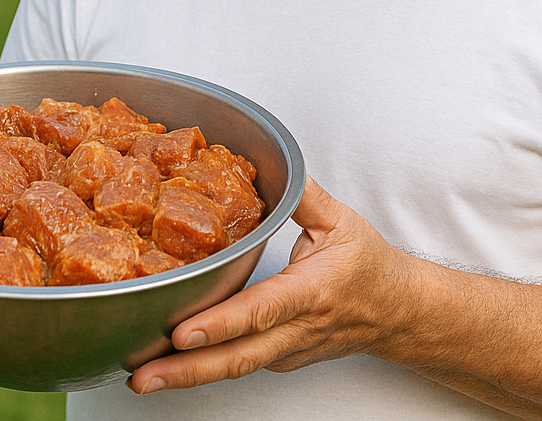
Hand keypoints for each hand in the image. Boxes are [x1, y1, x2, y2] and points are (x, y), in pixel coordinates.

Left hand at [126, 177, 418, 393]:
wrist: (400, 312)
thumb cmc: (372, 267)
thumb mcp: (343, 222)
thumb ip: (304, 195)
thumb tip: (276, 163)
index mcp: (312, 290)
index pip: (261, 311)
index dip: (220, 324)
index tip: (181, 333)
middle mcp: (299, 328)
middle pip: (238, 357)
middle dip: (186, 369)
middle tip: (142, 375)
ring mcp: (289, 351)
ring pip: (236, 368)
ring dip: (188, 376)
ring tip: (143, 377)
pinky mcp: (282, 360)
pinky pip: (242, 364)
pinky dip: (206, 367)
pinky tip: (172, 364)